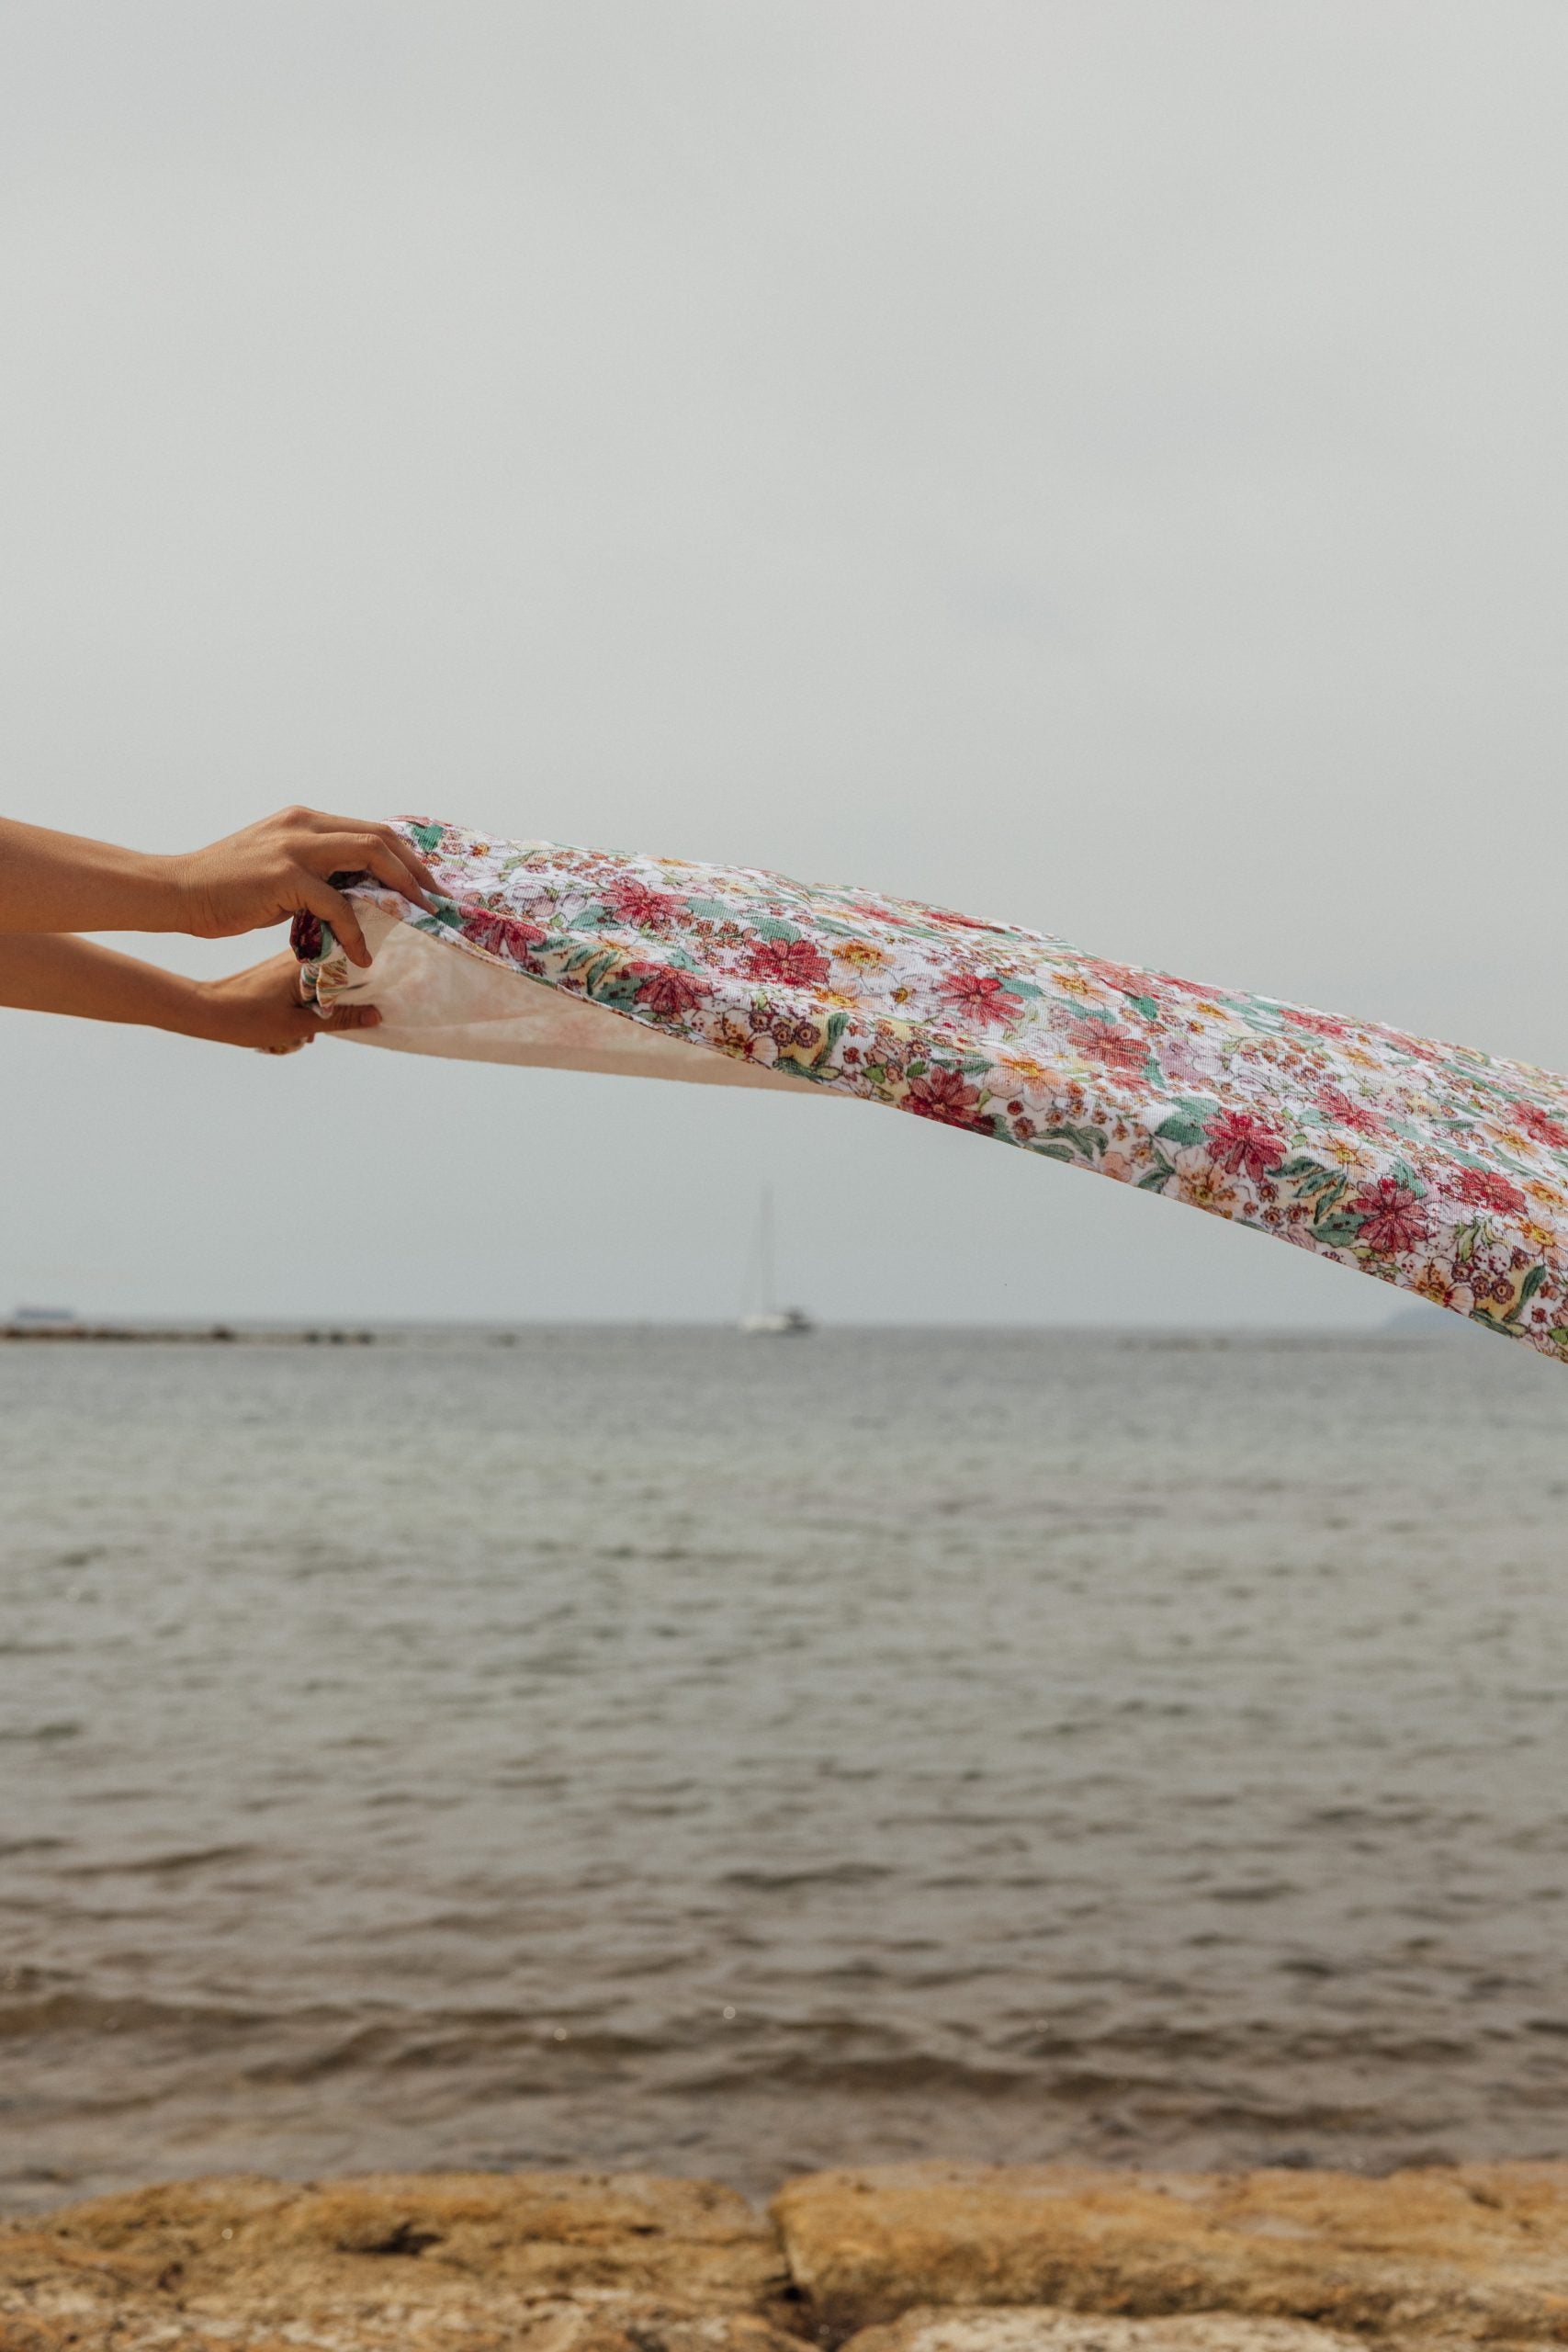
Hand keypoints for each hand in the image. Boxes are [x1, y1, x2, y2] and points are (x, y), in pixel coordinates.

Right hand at [169, 806, 437, 968]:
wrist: (179, 892)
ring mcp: (294, 846)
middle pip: (381, 836)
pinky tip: (362, 954)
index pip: (371, 829)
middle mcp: (304, 824)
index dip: (405, 857)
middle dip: (415, 870)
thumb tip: (357, 892)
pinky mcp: (284, 875)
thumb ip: (317, 872)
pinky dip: (356, 931)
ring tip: (415, 919)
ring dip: (400, 889)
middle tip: (434, 901)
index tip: (425, 885)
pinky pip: (337, 903)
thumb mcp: (281, 870)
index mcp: (305, 820)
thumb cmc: (228, 888)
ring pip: (369, 855)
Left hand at [193, 951, 383, 1051]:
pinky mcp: (282, 968)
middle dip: (355, 986)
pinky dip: (319, 993)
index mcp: (307, 961)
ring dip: (335, 993)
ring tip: (338, 1015)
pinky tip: (315, 1014)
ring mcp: (291, 959)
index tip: (390, 984)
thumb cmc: (248, 1018)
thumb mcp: (298, 1024)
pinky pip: (314, 977)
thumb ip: (340, 1019)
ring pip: (329, 972)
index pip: (352, 954)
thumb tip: (377, 1015)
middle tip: (369, 1006)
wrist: (207, 1011)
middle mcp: (301, 954)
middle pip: (344, 963)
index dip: (372, 968)